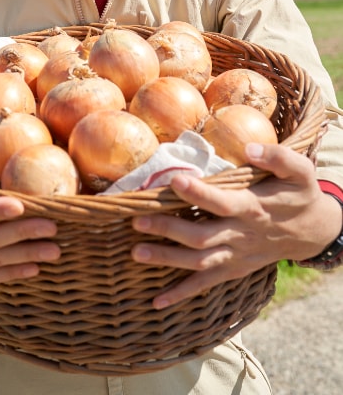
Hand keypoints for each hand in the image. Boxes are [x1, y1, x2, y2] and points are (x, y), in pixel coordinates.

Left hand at [131, 142, 340, 308]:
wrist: (313, 230)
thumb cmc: (299, 194)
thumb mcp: (299, 170)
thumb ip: (277, 157)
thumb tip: (250, 148)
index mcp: (253, 207)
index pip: (222, 203)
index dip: (199, 193)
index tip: (174, 181)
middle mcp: (241, 235)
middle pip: (202, 237)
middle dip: (168, 231)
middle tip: (138, 222)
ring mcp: (236, 255)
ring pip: (198, 262)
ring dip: (167, 259)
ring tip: (136, 253)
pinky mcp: (234, 269)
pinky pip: (206, 284)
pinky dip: (181, 294)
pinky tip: (157, 301)